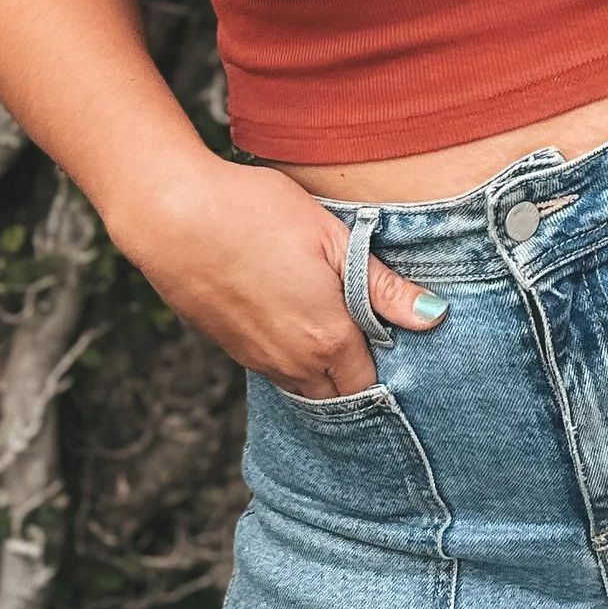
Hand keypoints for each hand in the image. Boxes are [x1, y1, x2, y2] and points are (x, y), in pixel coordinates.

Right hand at [111, 158, 447, 395]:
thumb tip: (434, 315)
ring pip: (304, 386)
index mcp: (327, 339)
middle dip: (358, 376)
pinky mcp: (229, 347)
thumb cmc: (256, 214)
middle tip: (374, 335)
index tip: (401, 340)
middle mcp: (292, 363)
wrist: (173, 217)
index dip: (390, 366)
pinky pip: (274, 369)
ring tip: (338, 326)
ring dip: (324, 371)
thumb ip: (383, 286)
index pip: (370, 382)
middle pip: (338, 394)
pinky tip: (294, 318)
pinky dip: (292, 358)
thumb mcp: (331, 237)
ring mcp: (256, 359)